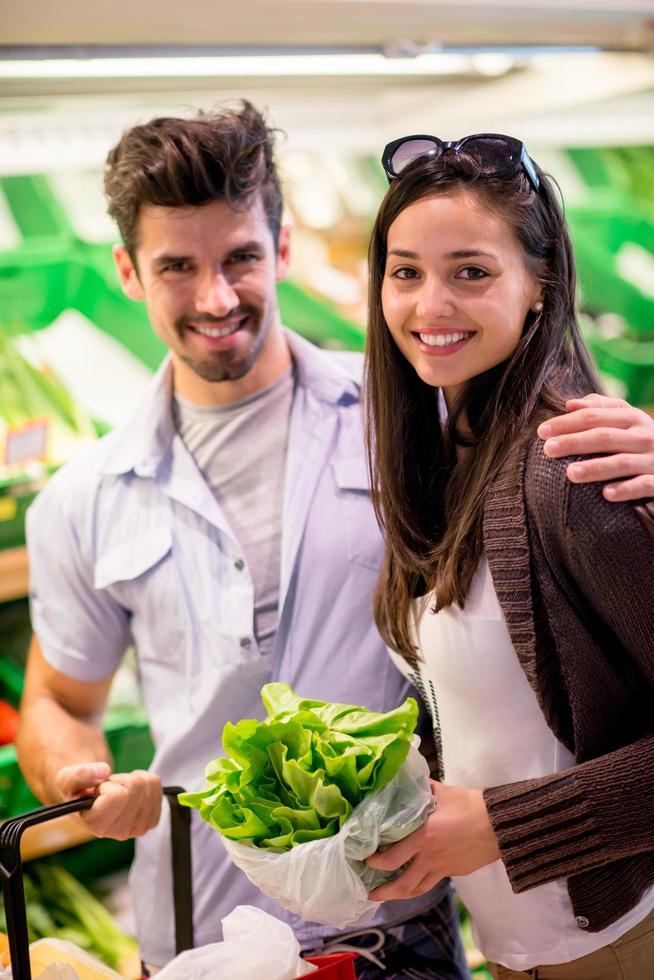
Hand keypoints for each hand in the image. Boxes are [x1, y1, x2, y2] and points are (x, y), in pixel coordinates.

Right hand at [55, 762, 161, 840]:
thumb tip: (104, 771)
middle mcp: (119, 832)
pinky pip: (158, 787)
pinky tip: (132, 792)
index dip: (108, 784)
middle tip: (109, 788)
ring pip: (149, 784)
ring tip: (118, 790)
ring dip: (133, 779)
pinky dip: (146, 781)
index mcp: (97, 826)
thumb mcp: (67, 779)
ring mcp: (138, 828)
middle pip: (136, 786)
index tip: (98, 790)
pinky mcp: (152, 820)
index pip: (119, 795)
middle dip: (121, 779)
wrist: (90, 797)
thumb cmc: (78, 790)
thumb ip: (79, 775)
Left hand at [366, 781, 500, 901]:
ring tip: (386, 896)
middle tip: (368, 891)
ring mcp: (443, 867)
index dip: (375, 862)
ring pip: (417, 889)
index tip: (364, 859)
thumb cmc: (470, 805)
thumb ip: (420, 789)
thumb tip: (404, 779)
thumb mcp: (441, 792)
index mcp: (423, 836)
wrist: (499, 824)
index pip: (392, 858)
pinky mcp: (454, 872)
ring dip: (399, 895)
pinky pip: (433, 882)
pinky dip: (419, 886)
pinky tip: (413, 884)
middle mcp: (430, 856)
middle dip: (383, 890)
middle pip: (402, 883)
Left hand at [537, 394, 653, 501]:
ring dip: (595, 468)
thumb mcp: (626, 420)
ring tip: (570, 474)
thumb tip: (569, 404)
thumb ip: (600, 409)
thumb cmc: (639, 441)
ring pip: (622, 462)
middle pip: (604, 437)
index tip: (541, 432)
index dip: (567, 423)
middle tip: (548, 449)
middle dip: (575, 442)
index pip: (594, 417)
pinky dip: (625, 489)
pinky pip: (643, 486)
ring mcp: (653, 460)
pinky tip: (605, 495)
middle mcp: (643, 436)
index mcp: (631, 418)